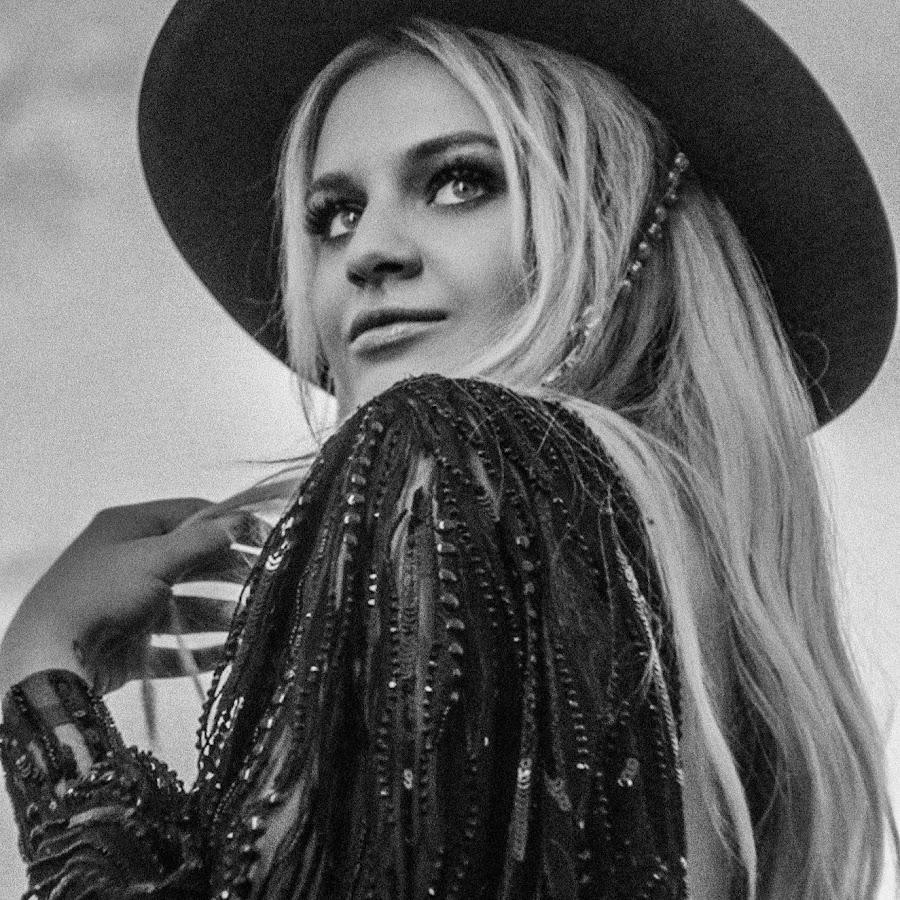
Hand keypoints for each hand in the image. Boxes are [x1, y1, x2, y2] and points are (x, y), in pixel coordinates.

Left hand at [0, 499, 246, 695]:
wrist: (48, 658)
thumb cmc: (101, 594)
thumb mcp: (154, 558)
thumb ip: (200, 541)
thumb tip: (237, 522)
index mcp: (129, 528)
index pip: (190, 514)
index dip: (230, 523)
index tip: (266, 537)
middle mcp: (129, 562)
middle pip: (191, 561)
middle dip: (228, 571)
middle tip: (267, 579)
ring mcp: (127, 605)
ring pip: (184, 605)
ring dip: (218, 612)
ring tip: (251, 620)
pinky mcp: (127, 645)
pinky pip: (171, 646)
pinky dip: (197, 650)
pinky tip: (226, 652)